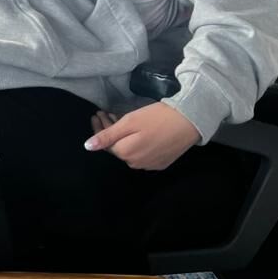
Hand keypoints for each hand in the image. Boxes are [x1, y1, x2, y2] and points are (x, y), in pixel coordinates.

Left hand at [84, 103, 199, 170]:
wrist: (190, 121)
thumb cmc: (157, 118)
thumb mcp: (130, 122)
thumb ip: (108, 136)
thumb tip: (87, 147)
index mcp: (126, 153)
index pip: (106, 143)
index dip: (99, 128)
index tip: (98, 113)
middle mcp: (135, 163)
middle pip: (118, 147)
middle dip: (110, 131)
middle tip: (107, 113)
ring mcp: (149, 165)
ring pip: (130, 151)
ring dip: (123, 137)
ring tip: (120, 120)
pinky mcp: (161, 163)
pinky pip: (143, 154)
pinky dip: (137, 143)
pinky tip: (139, 132)